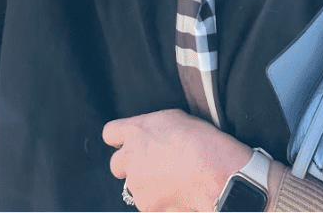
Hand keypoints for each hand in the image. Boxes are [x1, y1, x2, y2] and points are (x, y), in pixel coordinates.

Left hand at [103, 108, 252, 211]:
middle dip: (130, 166)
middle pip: (116, 164)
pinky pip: (147, 203)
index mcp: (136, 131)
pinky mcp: (145, 206)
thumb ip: (151, 128)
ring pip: (134, 186)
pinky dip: (158, 200)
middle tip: (151, 166)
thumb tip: (148, 136)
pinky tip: (176, 192)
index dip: (119, 139)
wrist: (213, 172)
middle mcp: (130, 157)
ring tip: (172, 180)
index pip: (110, 133)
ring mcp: (136, 184)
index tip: (129, 143)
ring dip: (146, 184)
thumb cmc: (200, 141)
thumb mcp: (173, 119)